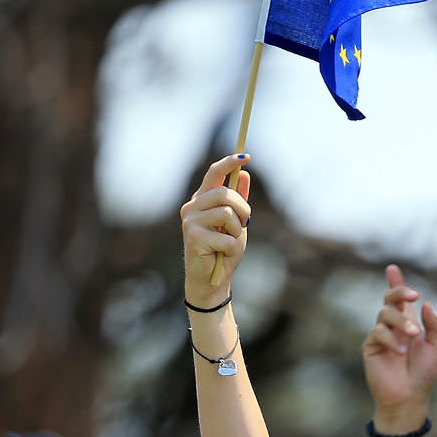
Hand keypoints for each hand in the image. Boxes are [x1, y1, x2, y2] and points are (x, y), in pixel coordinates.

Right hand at [180, 154, 252, 306]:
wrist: (211, 280)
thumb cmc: (222, 251)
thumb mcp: (236, 224)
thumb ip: (238, 202)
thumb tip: (244, 175)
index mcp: (202, 200)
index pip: (214, 174)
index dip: (229, 163)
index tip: (246, 156)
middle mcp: (192, 207)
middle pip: (225, 193)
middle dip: (243, 209)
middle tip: (244, 225)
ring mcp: (190, 221)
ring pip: (227, 213)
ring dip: (237, 231)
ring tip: (229, 242)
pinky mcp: (193, 238)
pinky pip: (225, 236)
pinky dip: (231, 247)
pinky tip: (222, 254)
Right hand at [361, 264, 436, 426]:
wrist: (410, 397)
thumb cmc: (424, 374)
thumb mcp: (436, 348)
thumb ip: (434, 325)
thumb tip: (427, 304)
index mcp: (408, 324)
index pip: (400, 300)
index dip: (396, 283)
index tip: (392, 268)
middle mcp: (393, 327)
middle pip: (389, 299)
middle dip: (399, 291)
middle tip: (413, 295)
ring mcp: (380, 336)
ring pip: (384, 315)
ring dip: (400, 322)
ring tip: (413, 335)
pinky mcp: (370, 347)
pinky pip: (378, 333)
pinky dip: (391, 339)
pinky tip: (401, 352)